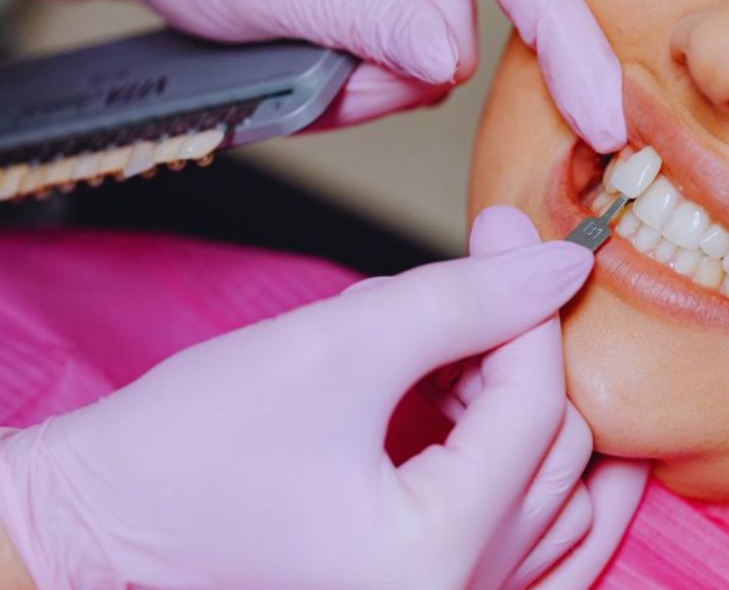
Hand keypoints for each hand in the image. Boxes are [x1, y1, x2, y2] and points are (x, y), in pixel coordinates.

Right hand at [0, 209, 633, 588]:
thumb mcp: (336, 347)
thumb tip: (559, 264)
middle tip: (476, 286)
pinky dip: (528, 471)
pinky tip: (485, 411)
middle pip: (559, 455)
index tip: (507, 231)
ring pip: (564, 503)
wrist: (104, 523)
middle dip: (523, 356)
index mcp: (432, 557)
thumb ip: (462, 301)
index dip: (527, 305)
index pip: (535, 408)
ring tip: (463, 358)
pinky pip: (540, 546)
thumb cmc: (187, 448)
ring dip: (531, 415)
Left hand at [1, 0, 624, 149]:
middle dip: (387, 73)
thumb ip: (373, 17)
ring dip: (354, 85)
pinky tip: (300, 58)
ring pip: (418, 79)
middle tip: (310, 53)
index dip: (573, 53)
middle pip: (459, 49)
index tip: (603, 125)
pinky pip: (388, 86)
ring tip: (291, 44)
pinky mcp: (387, 25)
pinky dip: (343, 91)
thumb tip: (446, 61)